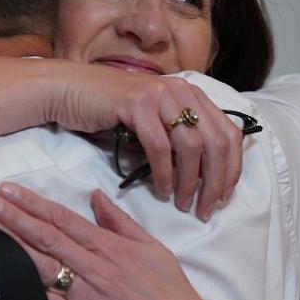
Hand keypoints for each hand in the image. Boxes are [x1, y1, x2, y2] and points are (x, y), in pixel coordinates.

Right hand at [0, 57, 242, 221]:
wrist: (67, 92)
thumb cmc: (107, 111)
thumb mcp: (151, 121)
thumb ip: (175, 138)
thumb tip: (200, 176)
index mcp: (190, 94)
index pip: (228, 132)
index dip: (231, 168)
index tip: (223, 196)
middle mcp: (181, 90)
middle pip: (217, 141)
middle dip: (215, 181)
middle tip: (206, 209)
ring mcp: (159, 95)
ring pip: (192, 146)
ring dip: (190, 182)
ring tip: (183, 204)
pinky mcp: (137, 105)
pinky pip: (160, 147)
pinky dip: (164, 173)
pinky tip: (162, 190)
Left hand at [0, 182, 249, 299]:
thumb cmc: (174, 296)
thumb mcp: (154, 249)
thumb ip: (121, 222)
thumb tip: (94, 196)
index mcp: (112, 249)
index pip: (64, 220)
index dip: (33, 204)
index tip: (8, 191)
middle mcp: (96, 271)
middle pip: (47, 239)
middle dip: (14, 217)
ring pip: (44, 269)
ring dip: (14, 246)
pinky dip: (28, 294)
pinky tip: (4, 280)